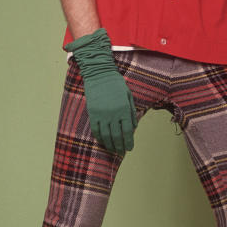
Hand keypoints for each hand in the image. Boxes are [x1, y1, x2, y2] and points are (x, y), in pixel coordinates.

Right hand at [66, 28, 136, 153]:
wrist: (100, 74)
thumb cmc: (117, 84)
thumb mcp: (129, 96)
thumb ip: (132, 112)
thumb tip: (134, 127)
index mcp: (124, 110)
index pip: (128, 131)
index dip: (129, 142)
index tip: (130, 148)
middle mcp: (113, 114)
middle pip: (117, 136)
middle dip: (120, 146)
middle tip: (121, 152)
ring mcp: (102, 114)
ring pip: (106, 135)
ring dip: (110, 144)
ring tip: (112, 150)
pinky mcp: (93, 113)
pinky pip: (96, 129)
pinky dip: (99, 137)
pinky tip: (102, 141)